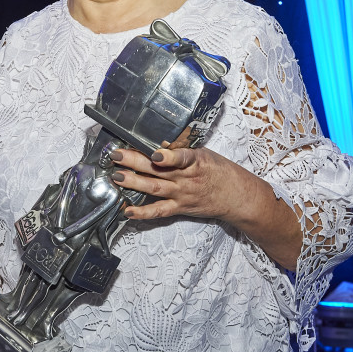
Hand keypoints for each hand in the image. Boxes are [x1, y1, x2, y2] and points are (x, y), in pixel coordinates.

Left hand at [111, 146, 302, 268]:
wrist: (236, 196)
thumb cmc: (219, 171)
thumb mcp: (204, 153)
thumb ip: (182, 148)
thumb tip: (159, 138)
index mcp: (195, 161)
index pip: (181, 157)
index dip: (168, 155)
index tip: (155, 152)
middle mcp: (186, 178)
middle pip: (158, 170)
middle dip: (135, 162)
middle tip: (116, 155)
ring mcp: (182, 194)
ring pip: (154, 188)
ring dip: (133, 183)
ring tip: (116, 177)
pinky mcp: (179, 208)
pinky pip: (159, 211)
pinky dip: (143, 213)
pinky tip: (128, 210)